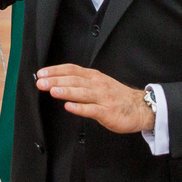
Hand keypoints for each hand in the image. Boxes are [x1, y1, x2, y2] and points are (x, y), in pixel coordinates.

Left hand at [35, 63, 153, 134]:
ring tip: (52, 91)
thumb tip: (58, 82)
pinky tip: (69, 107)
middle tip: (41, 82)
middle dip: (56, 81)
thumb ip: (81, 83)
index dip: (56, 71)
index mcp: (93, 77)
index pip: (72, 70)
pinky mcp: (107, 112)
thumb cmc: (117, 97)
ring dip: (66, 91)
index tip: (41, 73)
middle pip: (74, 80)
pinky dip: (80, 108)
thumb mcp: (99, 84)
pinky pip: (92, 110)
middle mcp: (97, 85)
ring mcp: (103, 98)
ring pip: (82, 93)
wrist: (140, 108)